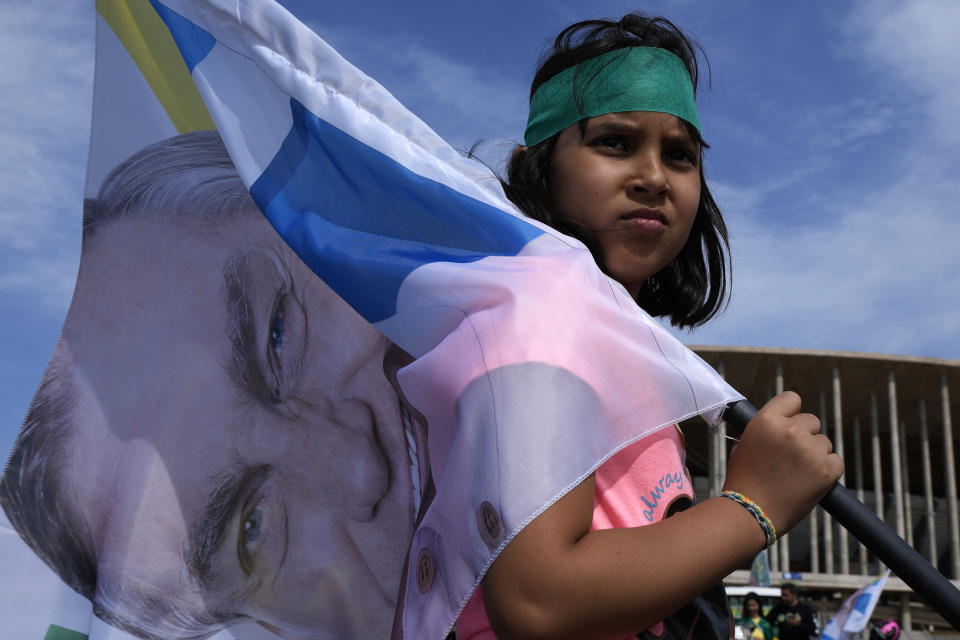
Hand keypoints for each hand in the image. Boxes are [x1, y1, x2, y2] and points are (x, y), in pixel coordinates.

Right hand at [722, 391, 843, 535]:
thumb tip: (780, 423)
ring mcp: (811, 451)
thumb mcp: (744, 445)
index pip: (792, 399)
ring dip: (815, 453)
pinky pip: (836, 460)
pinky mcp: (827, 470)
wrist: (750, 514)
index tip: (789, 423)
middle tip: (791, 456)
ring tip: (797, 473)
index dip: (791, 412)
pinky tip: (810, 479)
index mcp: (767, 421)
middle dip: (804, 435)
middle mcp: (791, 431)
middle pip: (811, 421)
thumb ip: (765, 429)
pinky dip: (827, 469)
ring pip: (824, 442)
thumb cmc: (743, 481)